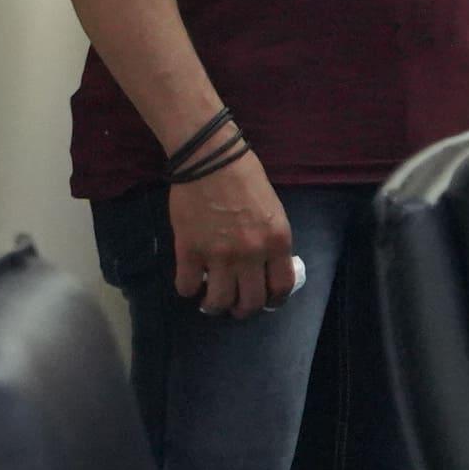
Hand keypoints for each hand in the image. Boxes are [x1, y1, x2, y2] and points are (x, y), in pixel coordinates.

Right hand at [169, 149, 297, 316]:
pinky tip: (191, 282)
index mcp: (277, 241)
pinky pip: (187, 286)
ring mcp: (219, 255)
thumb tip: (264, 266)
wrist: (211, 160)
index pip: (281, 286)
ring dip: (215, 306)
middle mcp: (251, 254)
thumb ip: (270, 240)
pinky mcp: (189, 251)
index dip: (274, 300)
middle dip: (244, 309)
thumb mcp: (273, 210)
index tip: (266, 301)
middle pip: (251, 302)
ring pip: (219, 302)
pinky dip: (188, 289)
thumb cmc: (246, 178)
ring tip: (211, 301)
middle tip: (236, 305)